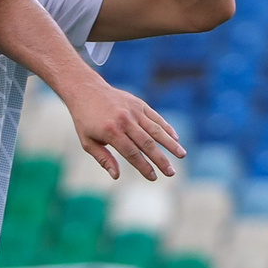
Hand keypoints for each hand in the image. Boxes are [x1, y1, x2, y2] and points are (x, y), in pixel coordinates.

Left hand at [64, 81, 183, 181]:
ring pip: (156, 130)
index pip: (131, 153)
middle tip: (171, 172)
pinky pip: (155, 117)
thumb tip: (116, 176)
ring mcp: (133, 111)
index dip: (143, 166)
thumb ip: (103, 158)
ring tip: (182, 155)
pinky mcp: (139, 104)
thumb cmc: (85, 120)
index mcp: (111, 132)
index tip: (153, 177)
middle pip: (147, 143)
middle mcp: (124, 120)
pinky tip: (175, 138)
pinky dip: (166, 128)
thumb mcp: (87, 142)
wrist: (86, 90)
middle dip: (160, 159)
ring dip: (170, 143)